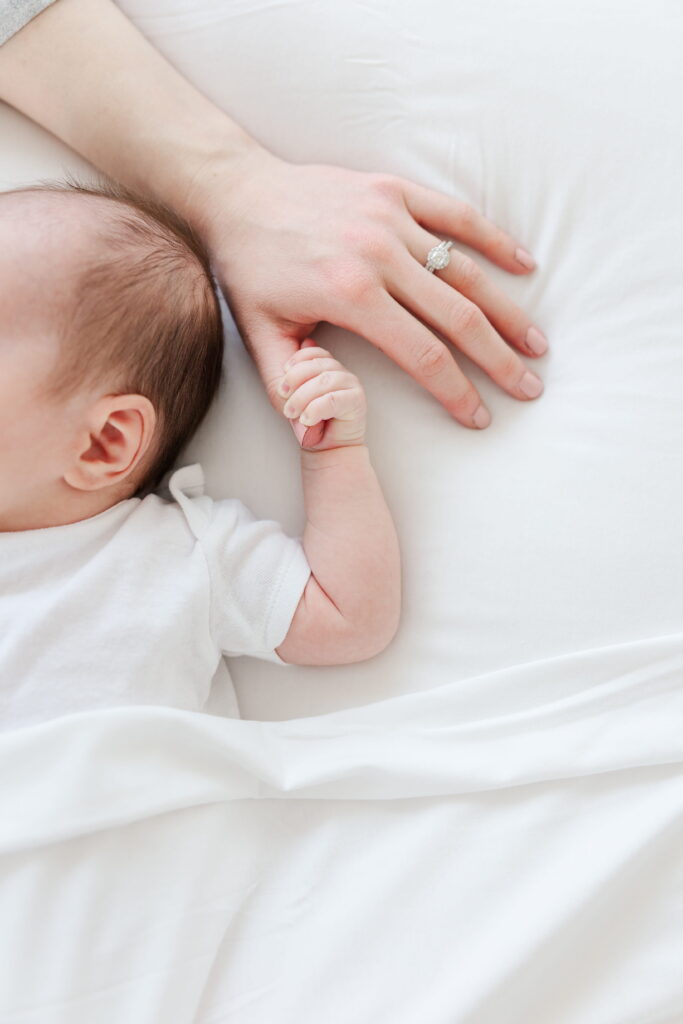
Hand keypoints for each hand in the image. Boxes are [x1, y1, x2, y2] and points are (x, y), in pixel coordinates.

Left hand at [189, 148, 547, 432]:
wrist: (236, 194)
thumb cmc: (249, 269)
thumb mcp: (260, 336)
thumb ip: (291, 388)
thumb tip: (317, 439)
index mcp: (350, 296)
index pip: (422, 354)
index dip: (456, 391)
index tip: (480, 416)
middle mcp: (379, 255)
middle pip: (458, 317)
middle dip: (499, 360)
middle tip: (529, 388)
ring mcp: (391, 218)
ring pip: (466, 271)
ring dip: (507, 310)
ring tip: (537, 344)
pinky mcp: (395, 192)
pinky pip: (456, 215)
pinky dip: (494, 240)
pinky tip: (524, 266)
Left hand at [276, 341, 365, 450]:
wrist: (328, 449)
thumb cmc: (312, 424)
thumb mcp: (297, 396)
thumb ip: (298, 374)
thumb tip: (305, 342)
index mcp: (329, 368)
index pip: (314, 353)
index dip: (297, 360)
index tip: (284, 375)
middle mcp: (342, 373)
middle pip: (317, 366)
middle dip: (295, 380)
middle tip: (283, 397)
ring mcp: (352, 385)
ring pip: (324, 382)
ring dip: (302, 397)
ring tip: (291, 412)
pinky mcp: (357, 401)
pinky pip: (332, 399)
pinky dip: (314, 409)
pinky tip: (306, 419)